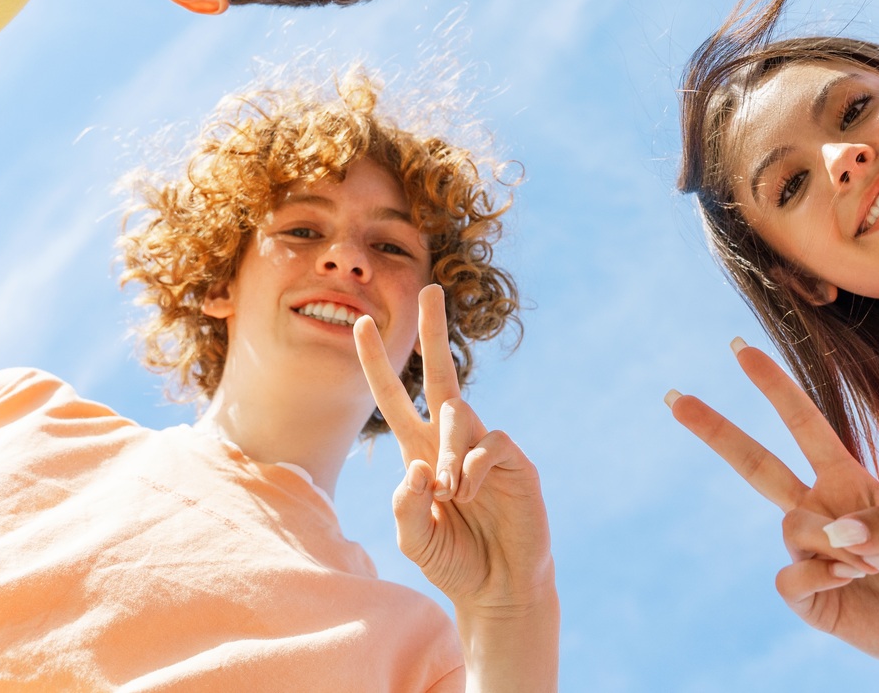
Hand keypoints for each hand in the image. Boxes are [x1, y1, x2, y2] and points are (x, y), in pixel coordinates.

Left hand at [356, 285, 553, 614]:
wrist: (498, 590)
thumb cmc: (454, 563)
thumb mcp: (414, 539)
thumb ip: (407, 505)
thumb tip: (420, 466)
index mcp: (421, 453)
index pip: (395, 399)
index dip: (377, 364)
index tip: (362, 324)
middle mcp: (453, 441)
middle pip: (443, 374)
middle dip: (433, 331)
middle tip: (430, 289)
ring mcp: (485, 448)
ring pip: (458, 417)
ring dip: (447, 456)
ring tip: (451, 497)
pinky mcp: (515, 462)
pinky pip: (489, 444)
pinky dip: (472, 470)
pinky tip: (470, 495)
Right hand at [667, 341, 878, 682]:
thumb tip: (832, 530)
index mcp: (845, 479)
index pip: (803, 425)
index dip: (774, 386)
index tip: (739, 348)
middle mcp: (818, 509)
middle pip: (755, 464)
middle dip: (715, 430)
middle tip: (674, 396)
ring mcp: (808, 552)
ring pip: (793, 526)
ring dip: (837, 543)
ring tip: (877, 566)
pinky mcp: (805, 595)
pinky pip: (790, 575)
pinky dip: (823, 575)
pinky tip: (851, 584)